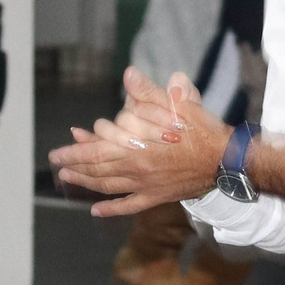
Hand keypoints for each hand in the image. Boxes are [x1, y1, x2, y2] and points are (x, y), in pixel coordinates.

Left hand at [50, 69, 229, 215]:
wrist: (226, 159)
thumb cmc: (202, 130)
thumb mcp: (178, 104)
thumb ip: (150, 92)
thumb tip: (129, 74)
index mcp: (138, 147)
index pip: (96, 151)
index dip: (75, 150)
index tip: (58, 150)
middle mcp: (136, 169)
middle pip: (97, 170)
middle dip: (74, 166)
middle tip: (58, 163)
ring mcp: (145, 186)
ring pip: (108, 187)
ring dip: (85, 183)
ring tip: (68, 178)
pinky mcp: (156, 196)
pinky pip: (128, 205)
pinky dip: (110, 209)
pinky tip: (95, 209)